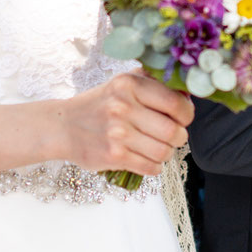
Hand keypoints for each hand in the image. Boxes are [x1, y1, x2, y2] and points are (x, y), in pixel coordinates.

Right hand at [62, 70, 194, 178]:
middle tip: (173, 136)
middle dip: (179, 137)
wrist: (64, 127)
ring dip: (166, 153)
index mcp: (129, 85)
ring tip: (157, 148)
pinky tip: (147, 159)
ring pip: (164, 152)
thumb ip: (152, 83)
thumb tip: (187, 93)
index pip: (176, 103)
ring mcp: (117, 133)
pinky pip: (150, 167)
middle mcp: (123, 107)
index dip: (186, 114)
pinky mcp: (114, 156)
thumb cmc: (99, 105)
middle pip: (173, 131)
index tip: (182, 117)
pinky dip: (154, 167)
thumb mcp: (122, 84)